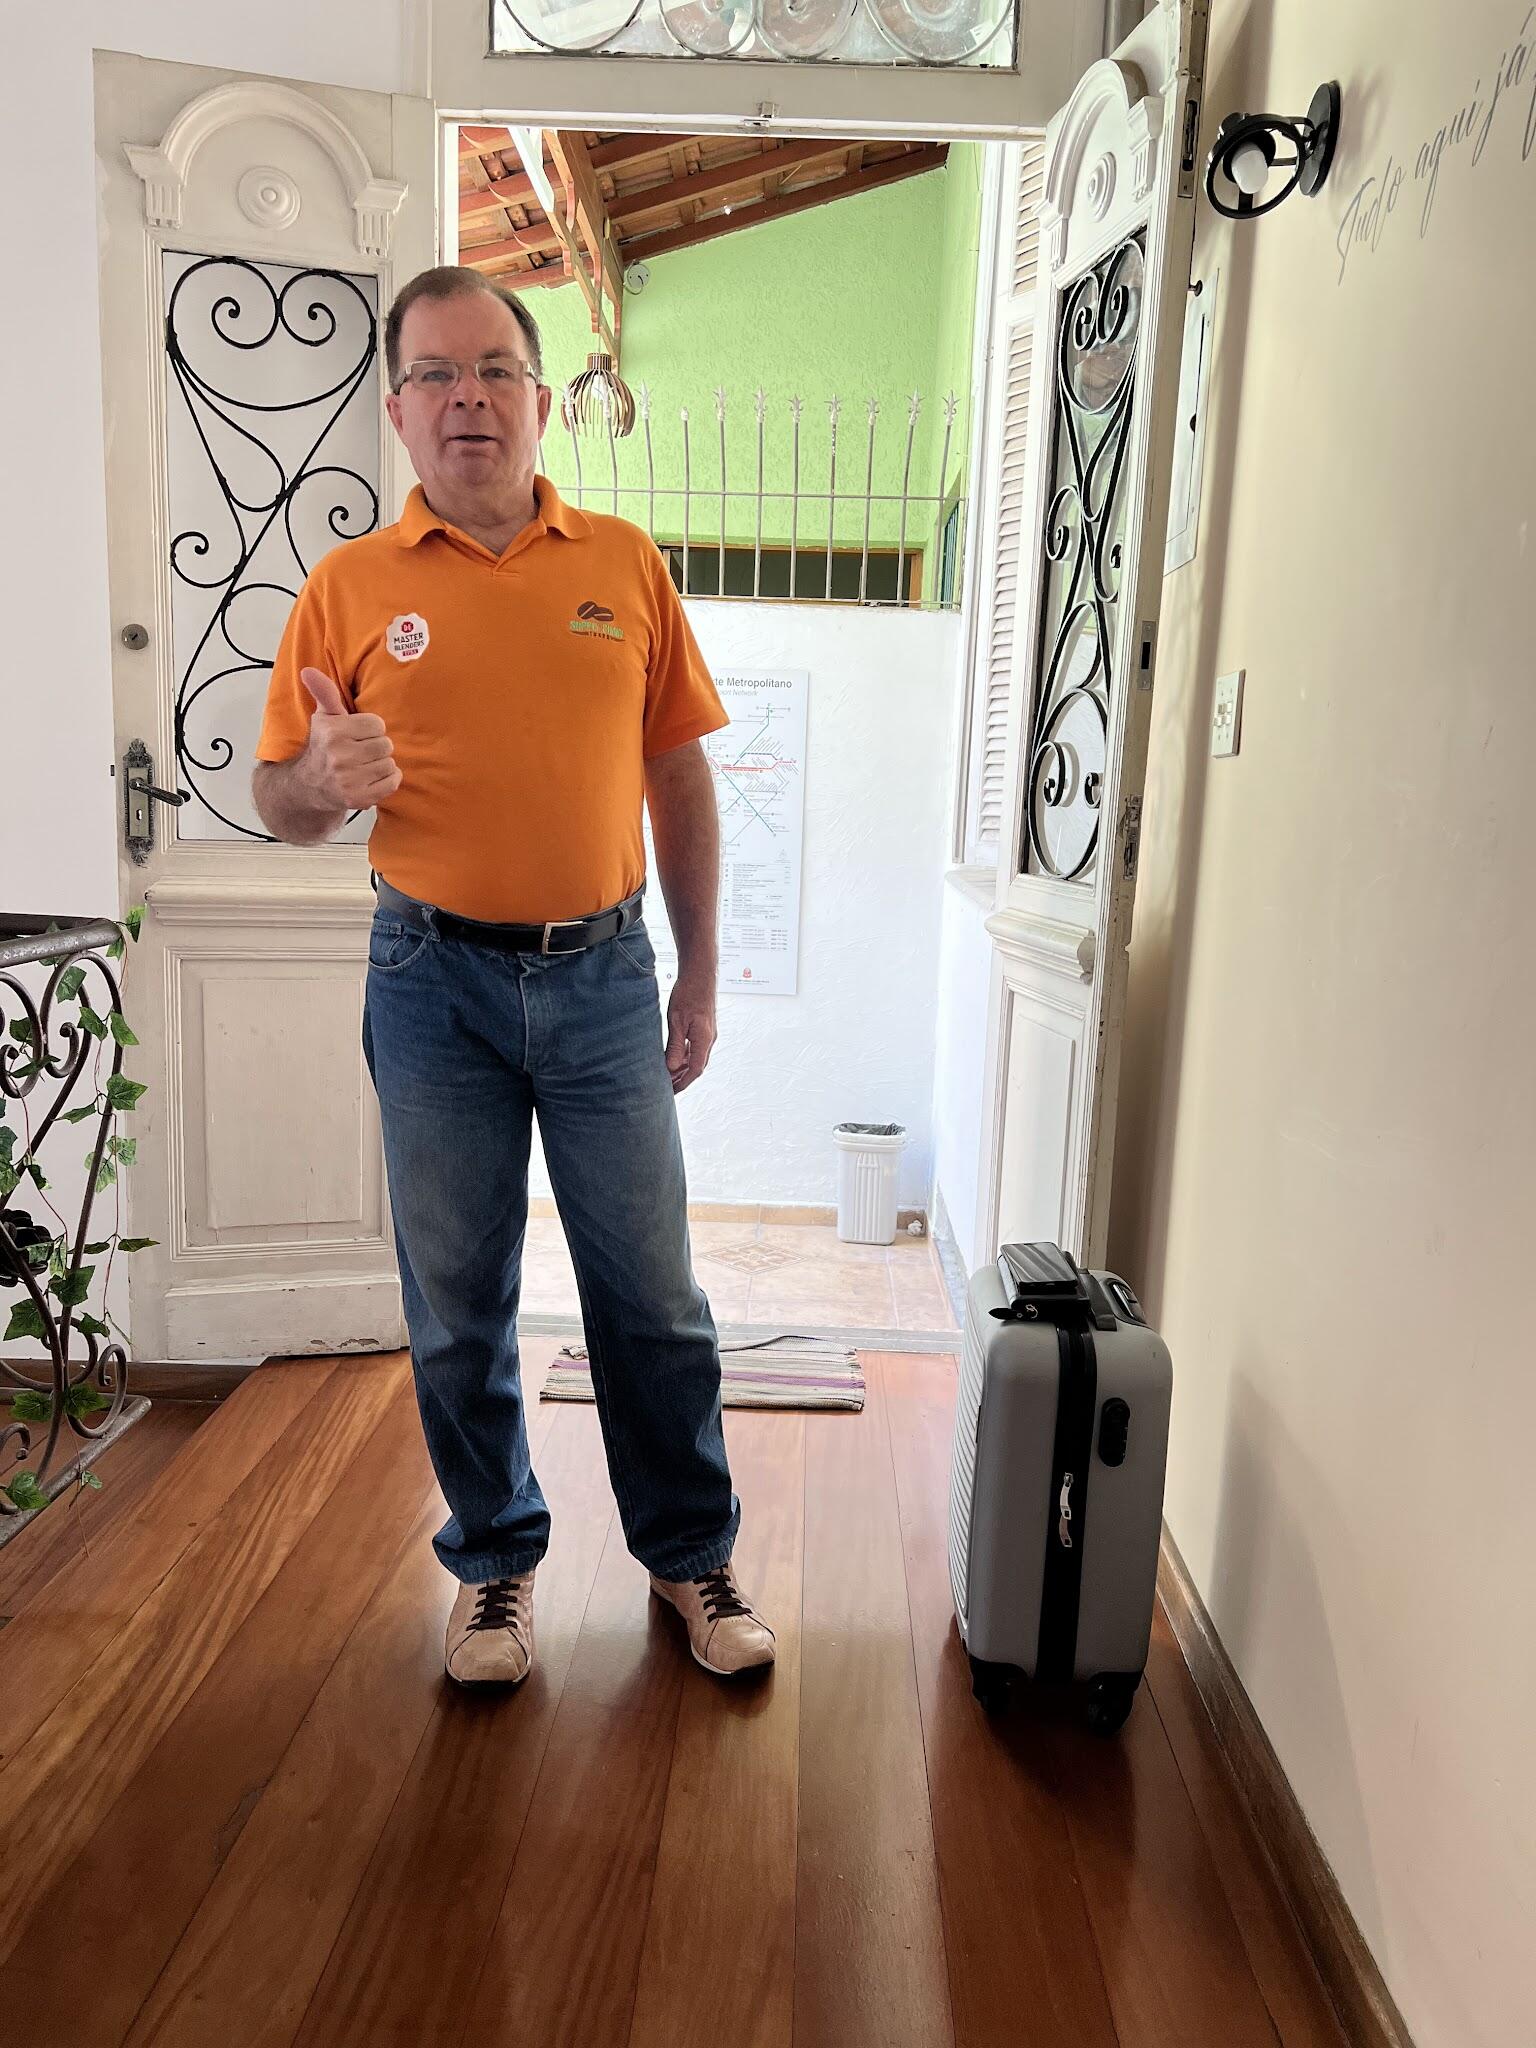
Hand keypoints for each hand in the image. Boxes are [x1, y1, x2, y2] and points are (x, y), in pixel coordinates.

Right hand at [300, 667, 401, 807]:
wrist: (310, 786)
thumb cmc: (323, 747)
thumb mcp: (323, 717)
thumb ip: (324, 692)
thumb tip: (308, 670)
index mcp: (333, 732)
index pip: (377, 724)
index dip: (370, 729)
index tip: (356, 735)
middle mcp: (340, 756)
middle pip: (386, 744)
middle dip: (376, 747)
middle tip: (360, 752)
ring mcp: (350, 780)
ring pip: (390, 764)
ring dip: (381, 764)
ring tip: (363, 765)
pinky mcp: (360, 798)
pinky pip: (392, 782)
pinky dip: (386, 780)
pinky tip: (369, 778)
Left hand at [664, 972, 716, 1092]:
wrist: (700, 973)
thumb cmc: (688, 993)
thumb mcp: (677, 1021)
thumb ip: (674, 1046)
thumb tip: (671, 1068)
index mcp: (704, 1040)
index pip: (695, 1070)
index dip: (682, 1083)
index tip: (670, 1092)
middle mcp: (709, 1039)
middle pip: (696, 1067)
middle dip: (682, 1079)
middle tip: (666, 1089)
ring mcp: (707, 1034)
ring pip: (695, 1058)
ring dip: (682, 1068)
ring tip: (667, 1076)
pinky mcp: (703, 1028)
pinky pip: (695, 1048)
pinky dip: (684, 1056)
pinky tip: (672, 1058)